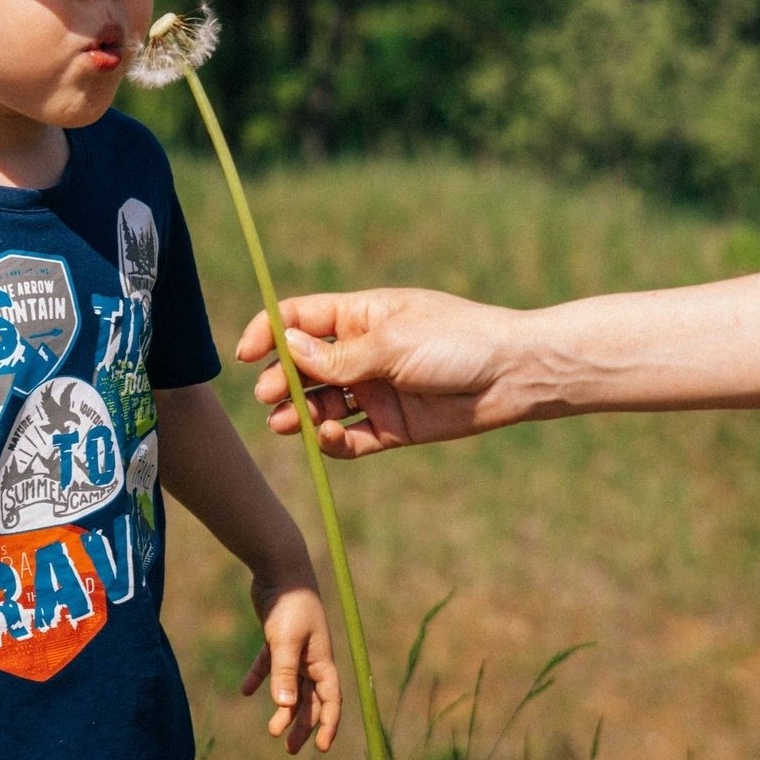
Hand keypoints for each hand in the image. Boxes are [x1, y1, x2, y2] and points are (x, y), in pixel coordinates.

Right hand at [235, 288, 527, 457]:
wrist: (513, 374)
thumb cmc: (457, 341)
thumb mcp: (392, 342)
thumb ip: (338, 356)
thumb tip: (285, 346)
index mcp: (360, 317)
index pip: (300, 319)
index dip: (268, 332)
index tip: (245, 354)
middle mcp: (362, 353)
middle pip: (304, 367)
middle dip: (281, 380)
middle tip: (270, 395)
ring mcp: (375, 390)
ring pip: (322, 404)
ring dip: (300, 414)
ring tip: (286, 424)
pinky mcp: (392, 427)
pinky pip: (351, 438)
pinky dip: (334, 442)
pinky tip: (328, 438)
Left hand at [241, 571, 339, 754]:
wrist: (279, 568)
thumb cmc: (289, 604)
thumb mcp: (285, 640)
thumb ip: (284, 673)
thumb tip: (284, 707)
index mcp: (322, 659)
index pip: (331, 699)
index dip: (329, 724)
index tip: (322, 748)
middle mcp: (313, 657)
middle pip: (311, 698)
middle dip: (303, 724)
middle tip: (290, 749)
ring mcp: (295, 647)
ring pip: (292, 686)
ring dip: (284, 708)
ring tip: (272, 731)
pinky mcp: (277, 637)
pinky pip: (270, 664)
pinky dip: (260, 677)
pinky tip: (246, 691)